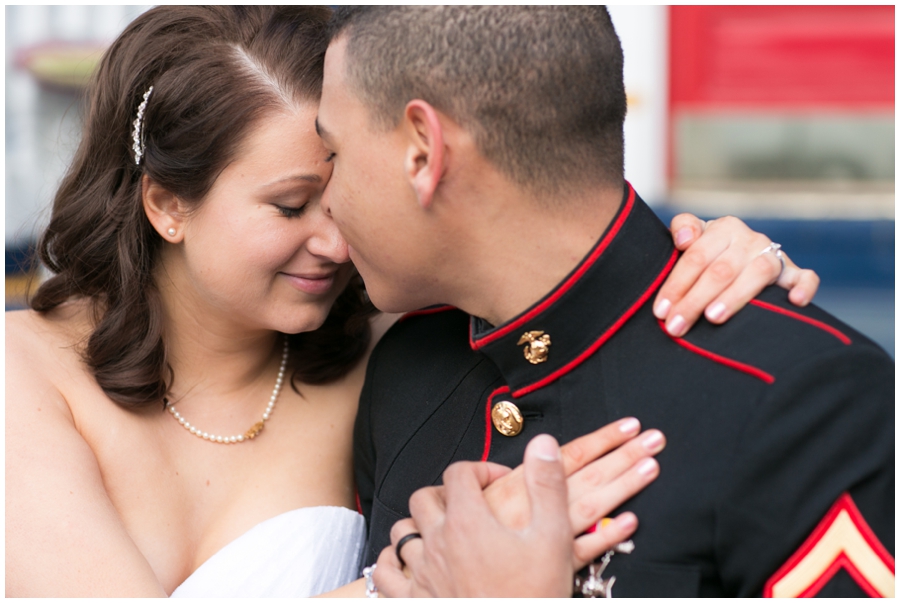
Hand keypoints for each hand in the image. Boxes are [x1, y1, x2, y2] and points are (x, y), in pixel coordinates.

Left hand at [374, 424, 661, 596]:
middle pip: (425, 497)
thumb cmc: (532, 596)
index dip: (480, 470)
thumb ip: (547, 485)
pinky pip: (385, 573)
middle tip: (469, 504)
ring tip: (442, 530)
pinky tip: (408, 563)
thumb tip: (543, 444)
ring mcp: (422, 573)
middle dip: (446, 493)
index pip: (459, 472)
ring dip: (419, 525)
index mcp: (467, 522)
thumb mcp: (552, 536)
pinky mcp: (413, 600)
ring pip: (402, 532)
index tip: (497, 483)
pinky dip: (392, 562)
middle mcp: (437, 543)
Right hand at [481, 417, 662, 568]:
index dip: (601, 439)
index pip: (570, 455)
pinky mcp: (551, 565)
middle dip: (624, 454)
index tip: (629, 425)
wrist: (455, 578)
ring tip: (652, 466)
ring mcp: (547, 537)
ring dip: (624, 484)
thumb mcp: (478, 496)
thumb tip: (541, 447)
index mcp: (521, 485)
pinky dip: (607, 535)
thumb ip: (513, 474)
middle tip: (655, 438)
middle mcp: (537, 507)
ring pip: (592, 505)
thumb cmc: (465, 536)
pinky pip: (584, 549)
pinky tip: (630, 522)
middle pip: (589, 475)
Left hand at [654, 214, 820, 336]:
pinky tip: (795, 302)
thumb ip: (684, 228)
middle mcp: (751, 239)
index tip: (661, 312)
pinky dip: (803, 287)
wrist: (739, 254)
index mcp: (723, 228)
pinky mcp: (793, 273)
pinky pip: (805, 277)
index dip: (676, 285)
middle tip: (676, 326)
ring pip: (758, 273)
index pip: (695, 257)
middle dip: (695, 300)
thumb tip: (684, 240)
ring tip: (713, 318)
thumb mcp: (693, 236)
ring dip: (735, 296)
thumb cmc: (709, 252)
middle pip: (721, 270)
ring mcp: (774, 255)